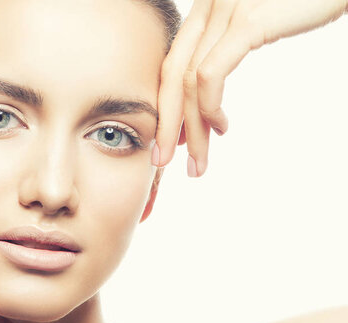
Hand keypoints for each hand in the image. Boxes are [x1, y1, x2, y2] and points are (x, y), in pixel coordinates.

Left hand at [152, 0, 347, 176]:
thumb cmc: (304, 0)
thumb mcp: (257, 21)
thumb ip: (229, 45)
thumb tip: (211, 84)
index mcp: (206, 8)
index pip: (173, 64)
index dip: (168, 105)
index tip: (171, 138)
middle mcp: (208, 6)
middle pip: (171, 75)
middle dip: (165, 124)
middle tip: (163, 160)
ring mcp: (223, 12)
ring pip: (188, 82)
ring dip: (191, 129)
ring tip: (197, 161)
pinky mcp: (245, 22)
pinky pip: (210, 75)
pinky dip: (209, 107)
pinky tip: (220, 127)